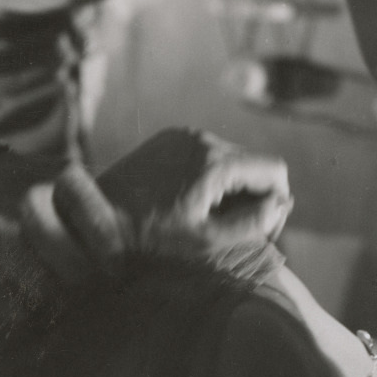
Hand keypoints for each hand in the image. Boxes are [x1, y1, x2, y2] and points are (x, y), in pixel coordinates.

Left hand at [101, 128, 292, 250]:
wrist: (93, 219)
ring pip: (230, 158)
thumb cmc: (150, 238)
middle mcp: (203, 138)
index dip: (278, 201)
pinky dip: (209, 176)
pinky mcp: (168, 138)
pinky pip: (205, 153)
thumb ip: (252, 222)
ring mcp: (183, 135)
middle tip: (232, 229)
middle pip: (253, 163)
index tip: (262, 228)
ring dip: (230, 186)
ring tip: (206, 217)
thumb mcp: (206, 241)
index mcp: (217, 162)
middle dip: (253, 195)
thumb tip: (282, 203)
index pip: (275, 170)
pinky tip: (188, 201)